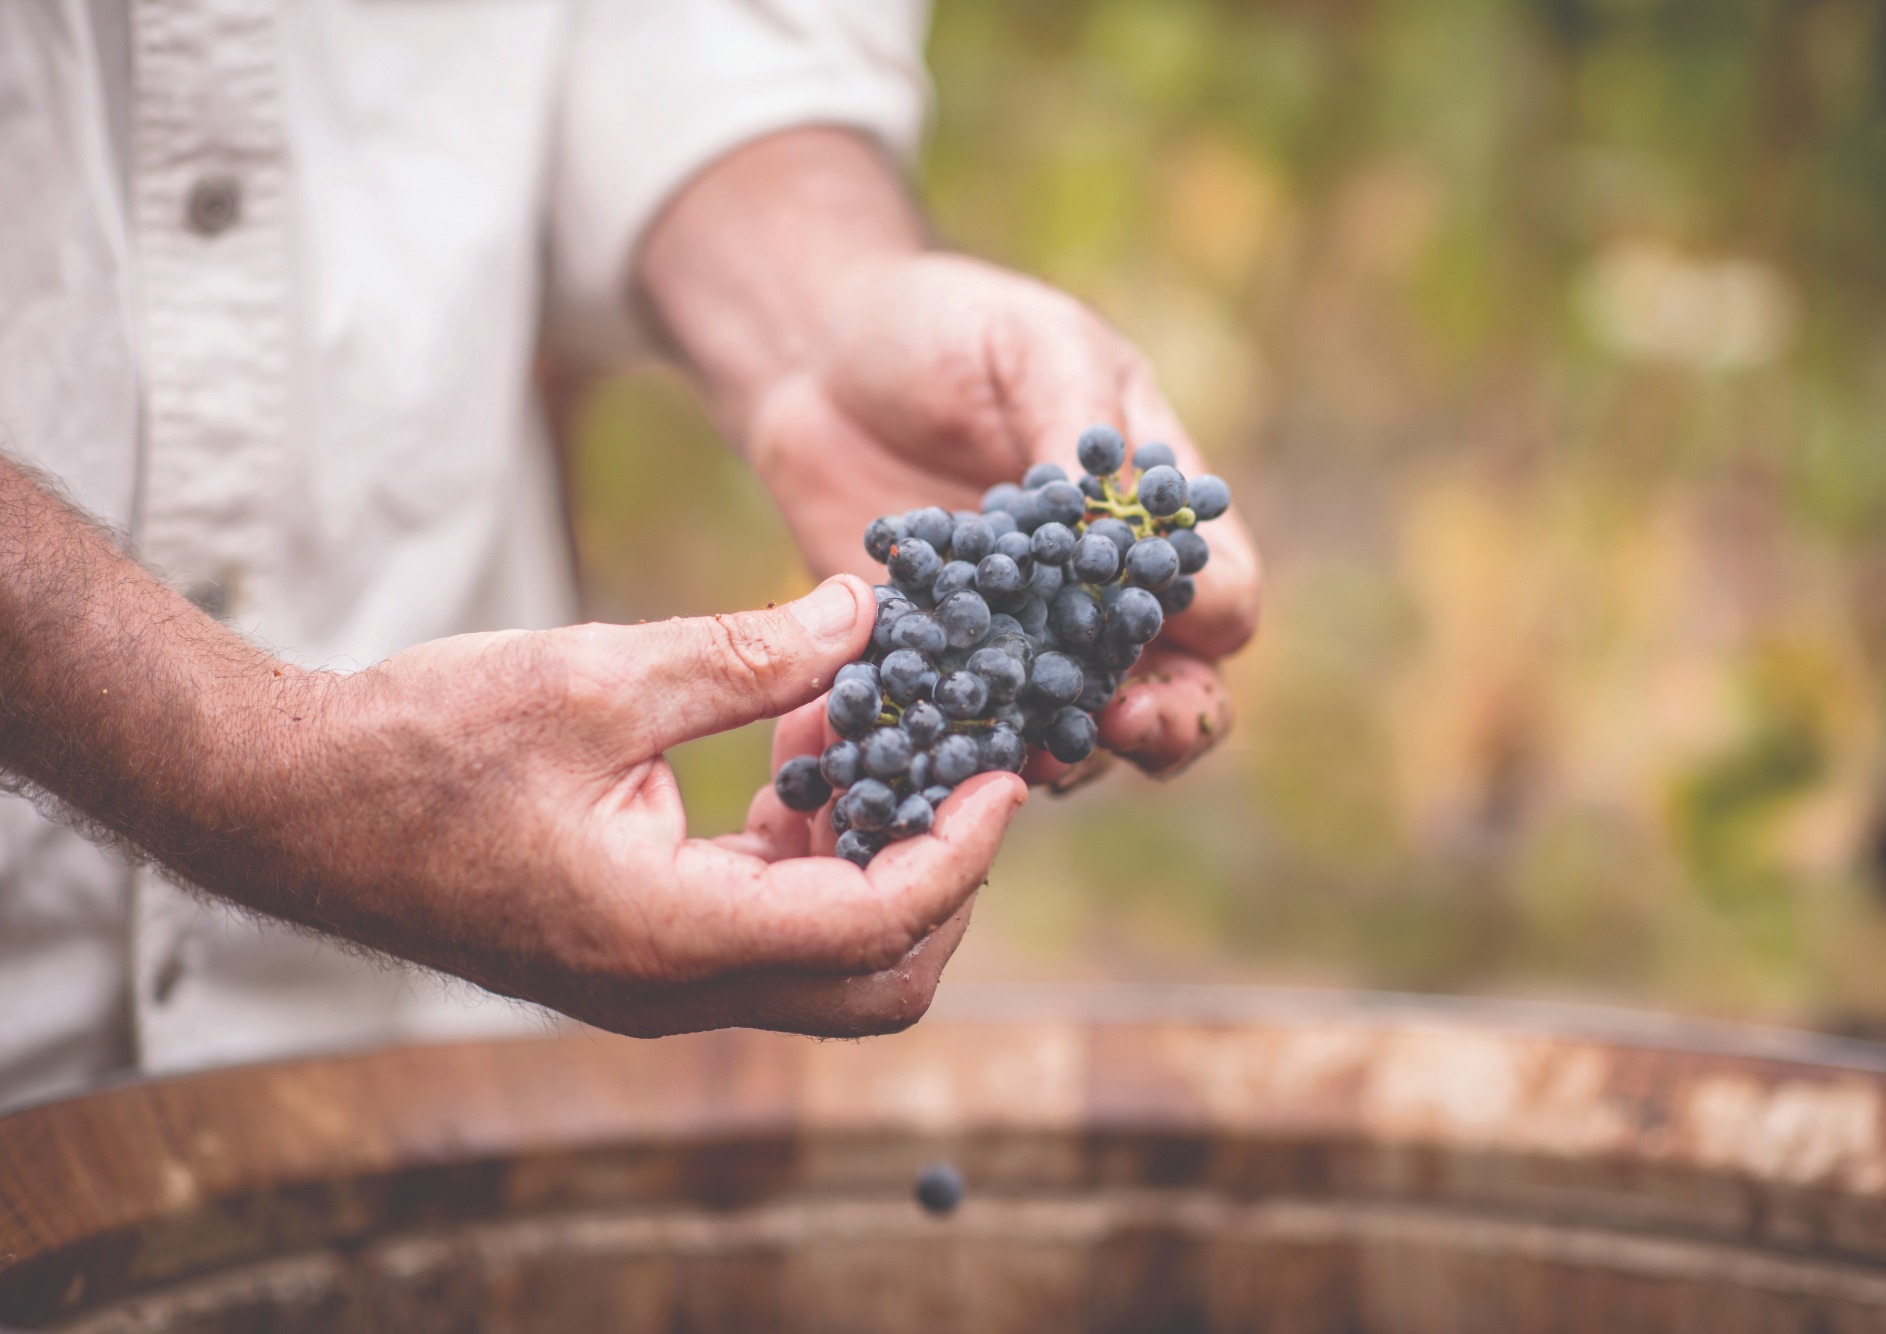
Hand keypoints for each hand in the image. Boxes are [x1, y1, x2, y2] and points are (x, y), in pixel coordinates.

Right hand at [212, 577, 1025, 1037]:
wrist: (292, 803)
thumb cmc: (422, 742)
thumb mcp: (595, 677)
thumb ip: (746, 654)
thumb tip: (864, 609)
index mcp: (669, 936)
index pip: (876, 924)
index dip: (962, 849)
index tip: (1006, 771)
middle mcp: (674, 988)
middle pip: (878, 983)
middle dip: (942, 881)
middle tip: (957, 765)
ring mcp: (657, 984)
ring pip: (831, 965)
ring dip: (877, 862)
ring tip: (869, 735)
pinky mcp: (642, 954)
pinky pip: (769, 932)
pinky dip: (813, 858)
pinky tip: (798, 756)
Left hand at [641, 131, 1260, 784]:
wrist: (822, 356)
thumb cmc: (951, 331)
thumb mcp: (1035, 350)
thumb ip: (1081, 431)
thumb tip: (1111, 523)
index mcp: (1156, 515)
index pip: (1222, 592)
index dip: (1207, 617)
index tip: (1158, 620)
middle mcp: (1105, 593)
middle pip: (1180, 686)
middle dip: (1166, 718)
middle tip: (1122, 721)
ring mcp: (1028, 639)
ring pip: (1083, 728)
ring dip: (1068, 749)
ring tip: (1029, 753)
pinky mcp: (945, 664)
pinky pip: (974, 727)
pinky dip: (966, 745)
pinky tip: (939, 741)